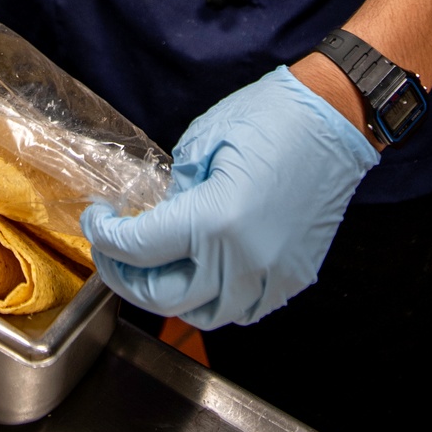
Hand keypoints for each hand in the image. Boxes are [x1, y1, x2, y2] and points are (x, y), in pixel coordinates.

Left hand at [81, 65, 378, 328]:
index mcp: (214, 220)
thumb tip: (159, 218)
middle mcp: (242, 259)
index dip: (106, 236)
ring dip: (170, 296)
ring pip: (205, 313)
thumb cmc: (270, 118)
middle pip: (165, 296)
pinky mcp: (294, 277)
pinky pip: (245, 310)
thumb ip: (175, 190)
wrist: (333, 119)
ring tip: (152, 268)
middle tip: (111, 252)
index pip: (139, 248)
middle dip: (126, 277)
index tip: (97, 221)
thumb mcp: (201, 142)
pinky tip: (201, 275)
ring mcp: (272, 274)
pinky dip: (215, 301)